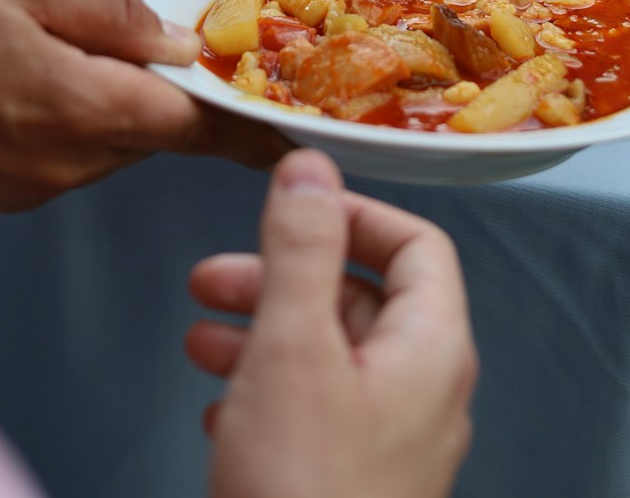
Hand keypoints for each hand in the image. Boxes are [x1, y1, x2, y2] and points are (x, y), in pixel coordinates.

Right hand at [0, 0, 285, 210]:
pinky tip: (43, 73)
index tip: (300, 132)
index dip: (251, 127)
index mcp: (82, 109)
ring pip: (108, 144)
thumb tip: (176, 42)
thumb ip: (110, 13)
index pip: (195, 127)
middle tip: (196, 47)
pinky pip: (64, 155)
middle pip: (153, 132)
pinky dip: (76, 118)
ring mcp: (27, 188)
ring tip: (98, 45)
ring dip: (121, 104)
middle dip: (178, 97)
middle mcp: (64, 165)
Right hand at [188, 150, 476, 497]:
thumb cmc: (303, 497)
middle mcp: (424, 394)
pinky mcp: (355, 489)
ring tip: (198, 340)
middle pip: (360, 300)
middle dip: (281, 278)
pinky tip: (219, 413)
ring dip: (262, 335)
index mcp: (431, 349)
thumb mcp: (292, 348)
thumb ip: (301, 248)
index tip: (291, 206)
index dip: (353, 214)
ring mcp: (394, 448)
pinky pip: (315, 417)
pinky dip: (266, 396)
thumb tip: (312, 166)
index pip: (416, 245)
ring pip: (329, 359)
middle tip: (212, 277)